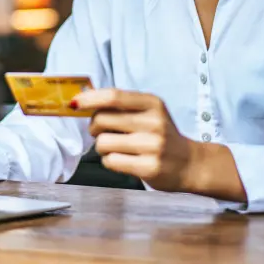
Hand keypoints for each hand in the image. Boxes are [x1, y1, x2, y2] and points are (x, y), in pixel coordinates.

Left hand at [72, 89, 197, 192]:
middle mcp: (154, 122)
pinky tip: (123, 160)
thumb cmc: (160, 135)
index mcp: (152, 103)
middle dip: (94, 127)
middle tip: (101, 132)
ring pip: (103, 143)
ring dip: (102, 147)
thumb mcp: (149, 112)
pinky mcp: (149, 168)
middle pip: (103, 119)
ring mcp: (153, 146)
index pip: (114, 96)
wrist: (189, 164)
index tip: (75, 104)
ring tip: (116, 148)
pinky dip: (110, 161)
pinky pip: (111, 161)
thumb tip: (82, 99)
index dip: (89, 99)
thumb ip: (120, 105)